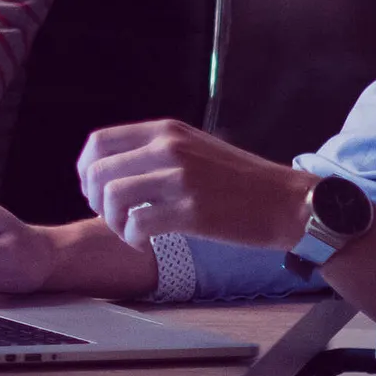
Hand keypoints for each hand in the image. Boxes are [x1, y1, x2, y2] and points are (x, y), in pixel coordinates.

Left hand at [73, 119, 312, 252]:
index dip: (86, 171)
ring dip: (113, 223)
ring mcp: (181, 179)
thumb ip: (155, 152)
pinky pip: (137, 225)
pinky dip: (132, 239)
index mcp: (167, 130)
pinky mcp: (192, 211)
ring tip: (131, 232)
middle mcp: (169, 148)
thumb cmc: (241, 182)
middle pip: (99, 173)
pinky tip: (146, 244)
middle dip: (95, 202)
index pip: (99, 142)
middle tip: (114, 218)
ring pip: (113, 198)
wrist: (289, 203)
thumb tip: (110, 170)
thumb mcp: (195, 148)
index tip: (95, 192)